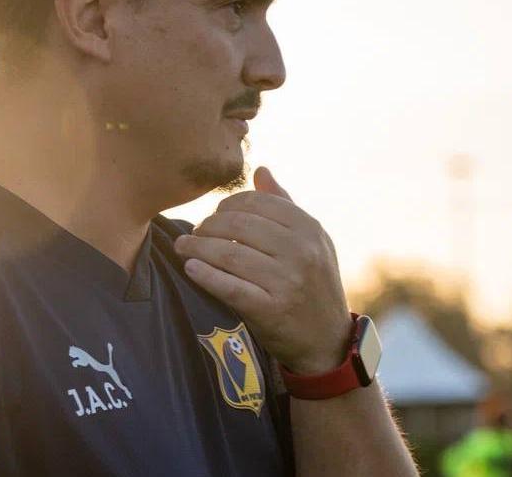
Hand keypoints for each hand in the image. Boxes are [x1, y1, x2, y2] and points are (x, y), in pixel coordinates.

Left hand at [174, 166, 352, 374]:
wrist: (327, 341)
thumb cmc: (312, 283)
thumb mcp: (310, 240)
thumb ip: (284, 204)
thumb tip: (260, 169)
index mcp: (309, 228)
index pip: (256, 202)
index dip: (227, 205)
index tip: (214, 214)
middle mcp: (301, 251)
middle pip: (239, 225)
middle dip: (209, 226)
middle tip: (194, 232)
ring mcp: (288, 281)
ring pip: (230, 254)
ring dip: (198, 248)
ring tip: (183, 247)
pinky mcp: (272, 310)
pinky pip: (230, 286)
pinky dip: (206, 275)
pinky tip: (191, 268)